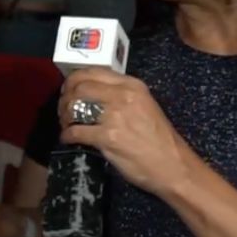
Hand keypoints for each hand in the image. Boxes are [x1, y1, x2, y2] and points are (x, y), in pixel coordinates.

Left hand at [59, 69, 191, 198]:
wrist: (172, 165)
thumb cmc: (159, 138)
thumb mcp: (144, 105)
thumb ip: (121, 95)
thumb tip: (93, 94)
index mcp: (132, 85)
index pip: (94, 71)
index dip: (74, 79)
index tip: (69, 89)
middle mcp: (123, 95)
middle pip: (80, 86)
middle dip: (66, 97)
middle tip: (64, 109)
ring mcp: (115, 116)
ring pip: (75, 106)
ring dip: (64, 115)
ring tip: (66, 123)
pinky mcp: (108, 137)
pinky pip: (76, 131)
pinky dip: (67, 135)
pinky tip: (68, 139)